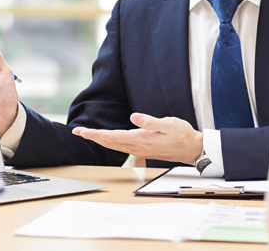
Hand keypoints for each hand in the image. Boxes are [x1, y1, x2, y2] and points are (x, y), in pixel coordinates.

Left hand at [72, 113, 202, 164]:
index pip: (112, 136)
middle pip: (109, 142)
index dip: (95, 134)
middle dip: (92, 136)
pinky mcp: (142, 150)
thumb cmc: (181, 134)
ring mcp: (139, 150)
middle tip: (77, 131)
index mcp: (140, 139)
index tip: (81, 131)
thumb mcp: (168, 123)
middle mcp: (137, 147)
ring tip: (88, 134)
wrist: (192, 149)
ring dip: (100, 140)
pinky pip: (121, 147)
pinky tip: (108, 140)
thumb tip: (134, 117)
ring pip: (114, 145)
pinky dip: (111, 142)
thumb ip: (150, 121)